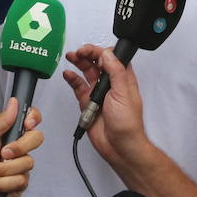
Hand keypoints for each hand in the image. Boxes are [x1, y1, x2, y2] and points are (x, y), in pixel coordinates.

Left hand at [0, 98, 42, 196]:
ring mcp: (20, 166)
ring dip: (3, 170)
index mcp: (7, 134)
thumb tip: (14, 103)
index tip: (27, 123)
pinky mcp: (20, 183)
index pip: (30, 120)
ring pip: (27, 162)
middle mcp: (16, 149)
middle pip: (36, 138)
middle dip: (19, 147)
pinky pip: (21, 180)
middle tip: (3, 154)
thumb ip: (0, 121)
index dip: (33, 118)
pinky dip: (3, 183)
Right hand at [63, 44, 151, 166]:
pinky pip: (78, 87)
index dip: (100, 51)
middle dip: (87, 54)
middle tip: (78, 52)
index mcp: (123, 79)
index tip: (90, 50)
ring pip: (87, 72)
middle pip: (97, 62)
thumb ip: (116, 71)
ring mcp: (98, 93)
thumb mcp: (123, 93)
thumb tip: (107, 54)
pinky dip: (72, 79)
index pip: (112, 58)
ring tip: (71, 57)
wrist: (119, 146)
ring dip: (79, 63)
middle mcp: (111, 84)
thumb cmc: (127, 124)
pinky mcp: (88, 102)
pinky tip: (68, 74)